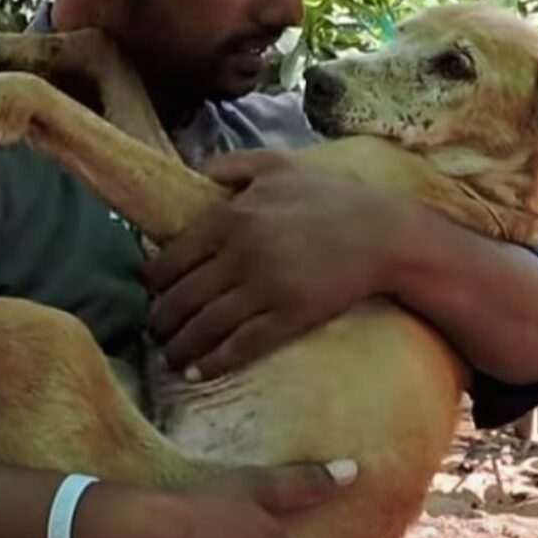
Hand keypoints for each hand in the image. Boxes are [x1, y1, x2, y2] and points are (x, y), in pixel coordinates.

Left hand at [144, 149, 411, 379]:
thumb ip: (230, 165)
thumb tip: (193, 174)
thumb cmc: (331, 197)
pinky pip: (240, 346)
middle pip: (180, 298)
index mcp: (230, 217)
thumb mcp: (278, 165)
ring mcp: (265, 288)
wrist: (386, 233)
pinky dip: (213, 363)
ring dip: (179, 348)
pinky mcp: (289, 317)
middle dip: (159, 321)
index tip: (152, 293)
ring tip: (170, 358)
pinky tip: (198, 373)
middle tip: (155, 331)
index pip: (170, 259)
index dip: (153, 283)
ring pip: (204, 327)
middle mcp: (240, 254)